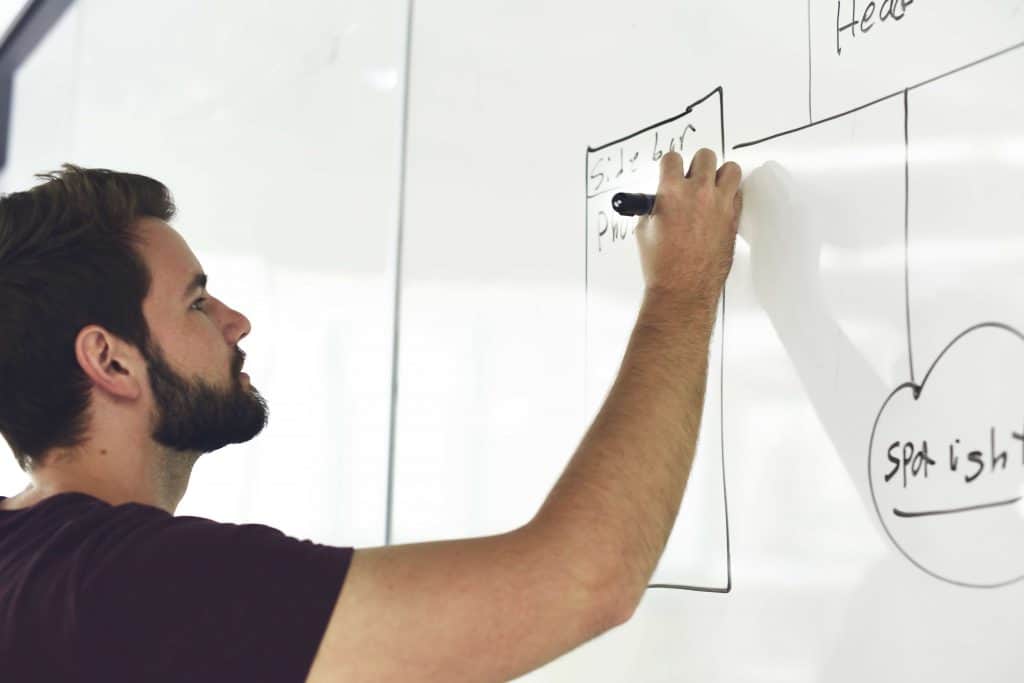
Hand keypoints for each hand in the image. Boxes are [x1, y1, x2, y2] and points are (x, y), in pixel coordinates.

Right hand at [635, 149, 741, 309]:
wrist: (682, 288)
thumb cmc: (662, 265)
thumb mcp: (645, 230)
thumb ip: (654, 207)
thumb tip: (660, 200)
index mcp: (672, 192)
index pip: (673, 158)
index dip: (670, 166)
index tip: (671, 171)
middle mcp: (698, 193)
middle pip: (705, 156)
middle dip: (697, 165)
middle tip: (692, 178)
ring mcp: (720, 204)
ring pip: (731, 169)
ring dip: (720, 174)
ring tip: (712, 186)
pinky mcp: (733, 218)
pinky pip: (738, 193)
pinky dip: (730, 195)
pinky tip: (720, 205)